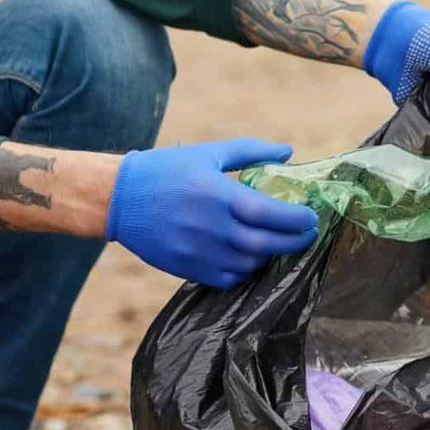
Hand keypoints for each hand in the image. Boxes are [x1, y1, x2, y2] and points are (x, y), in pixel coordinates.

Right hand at [105, 139, 317, 288]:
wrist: (118, 198)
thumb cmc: (166, 170)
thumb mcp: (208, 153)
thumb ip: (251, 151)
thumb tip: (288, 151)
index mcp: (218, 195)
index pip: (270, 213)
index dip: (296, 219)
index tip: (311, 217)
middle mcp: (211, 227)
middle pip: (266, 244)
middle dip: (294, 242)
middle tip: (307, 235)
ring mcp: (199, 252)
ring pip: (249, 264)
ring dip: (270, 255)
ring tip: (279, 243)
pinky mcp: (189, 269)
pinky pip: (229, 278)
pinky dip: (246, 270)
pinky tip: (250, 256)